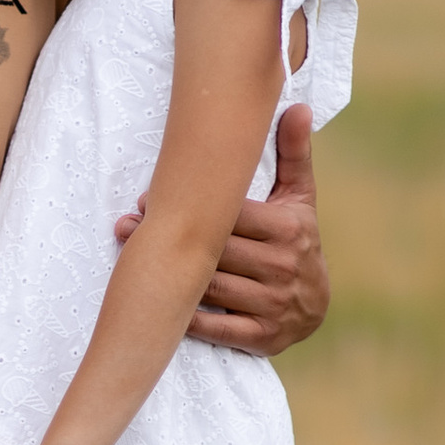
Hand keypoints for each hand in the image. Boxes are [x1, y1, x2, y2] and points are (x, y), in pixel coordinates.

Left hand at [114, 101, 329, 357]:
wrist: (316, 305)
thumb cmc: (296, 240)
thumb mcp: (299, 199)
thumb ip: (292, 154)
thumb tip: (297, 105)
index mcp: (289, 229)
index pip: (231, 215)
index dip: (190, 206)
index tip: (148, 197)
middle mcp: (284, 268)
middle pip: (215, 251)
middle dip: (170, 239)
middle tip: (128, 226)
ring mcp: (274, 305)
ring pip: (210, 287)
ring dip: (169, 276)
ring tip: (132, 259)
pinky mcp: (264, 338)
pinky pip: (216, 328)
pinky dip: (187, 317)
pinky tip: (159, 300)